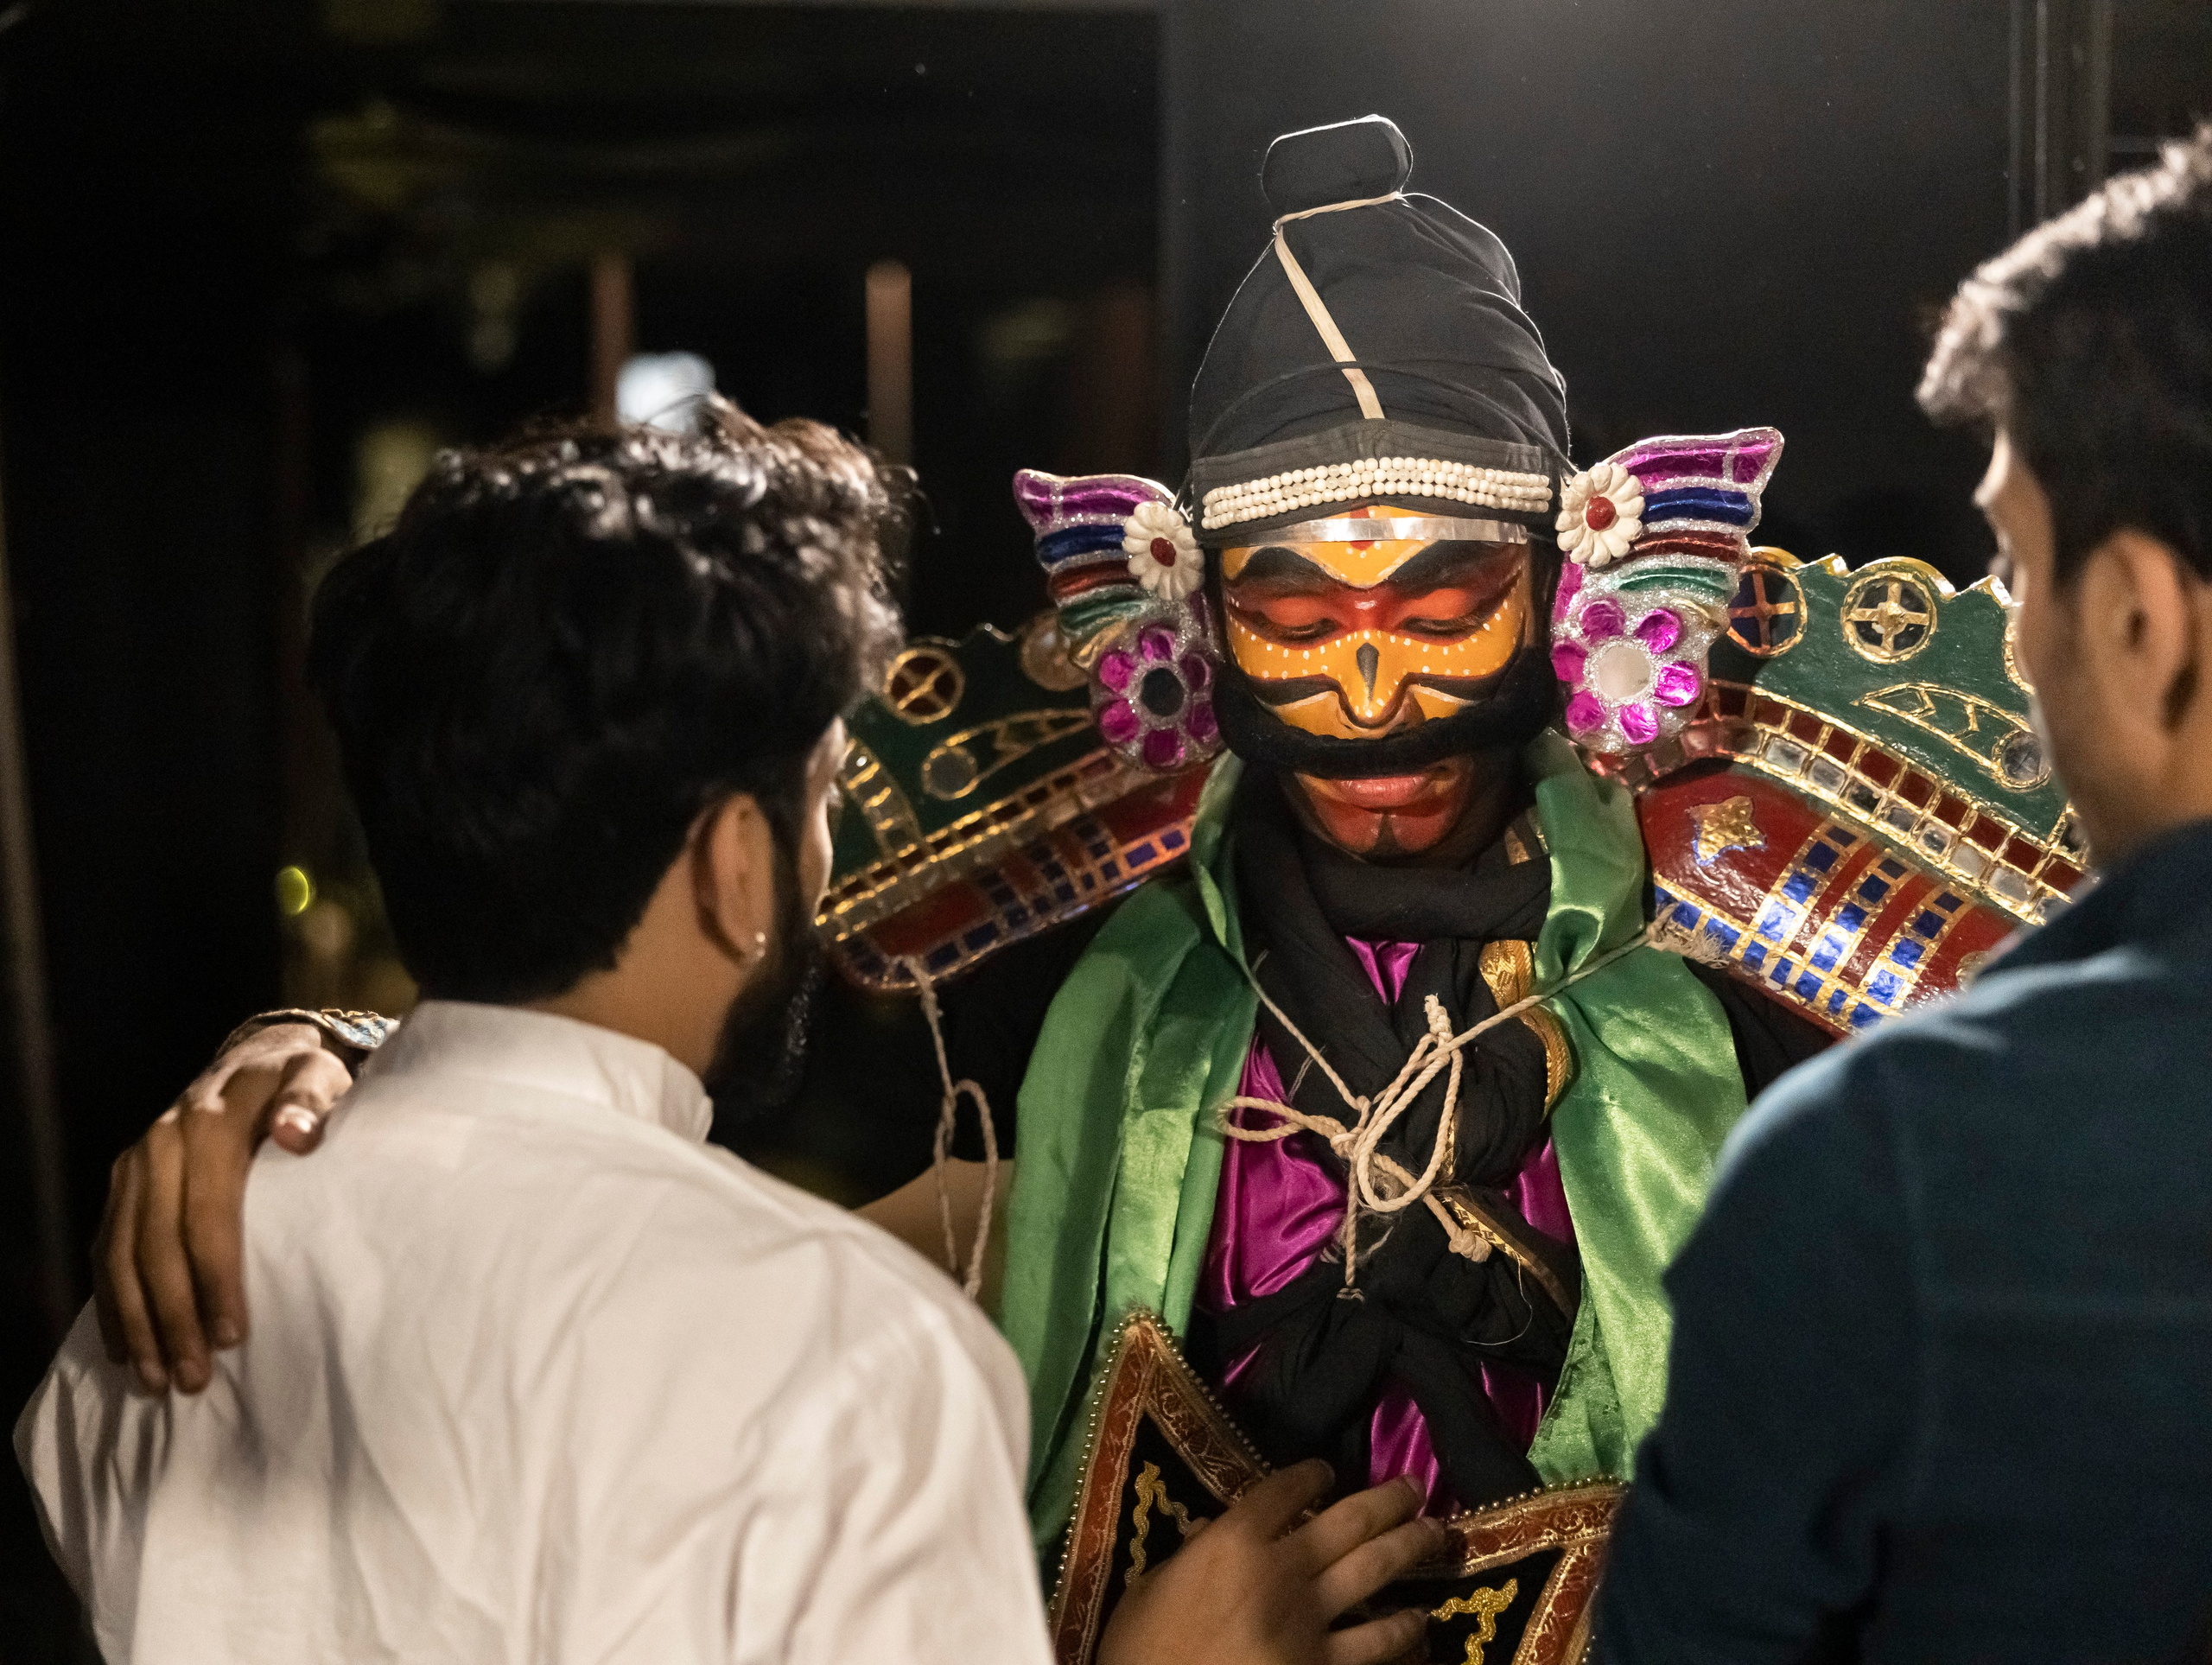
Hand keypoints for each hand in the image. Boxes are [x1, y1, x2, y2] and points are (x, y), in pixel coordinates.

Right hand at [92, 1022, 351, 1393]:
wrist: (255, 1057)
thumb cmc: (299, 1080)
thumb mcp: (318, 1077)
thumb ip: (311, 1102)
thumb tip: (296, 1134)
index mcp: (208, 1125)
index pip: (206, 1213)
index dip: (215, 1276)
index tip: (234, 1333)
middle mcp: (159, 1146)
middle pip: (155, 1245)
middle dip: (172, 1317)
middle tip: (193, 1378)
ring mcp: (133, 1166)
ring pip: (119, 1255)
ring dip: (135, 1323)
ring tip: (157, 1379)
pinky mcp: (121, 1184)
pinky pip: (104, 1250)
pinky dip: (112, 1303)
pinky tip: (125, 1348)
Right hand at [1099, 1462, 1443, 1664]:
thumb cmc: (1140, 1654)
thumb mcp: (1148, 1591)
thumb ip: (1192, 1556)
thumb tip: (1219, 1532)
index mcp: (1232, 1542)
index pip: (1283, 1490)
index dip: (1309, 1474)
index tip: (1325, 1470)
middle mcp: (1281, 1570)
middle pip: (1348, 1522)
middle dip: (1387, 1500)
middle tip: (1415, 1488)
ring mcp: (1311, 1622)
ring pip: (1376, 1571)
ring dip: (1411, 1548)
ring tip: (1437, 1533)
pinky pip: (1378, 1644)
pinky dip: (1405, 1631)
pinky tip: (1420, 1621)